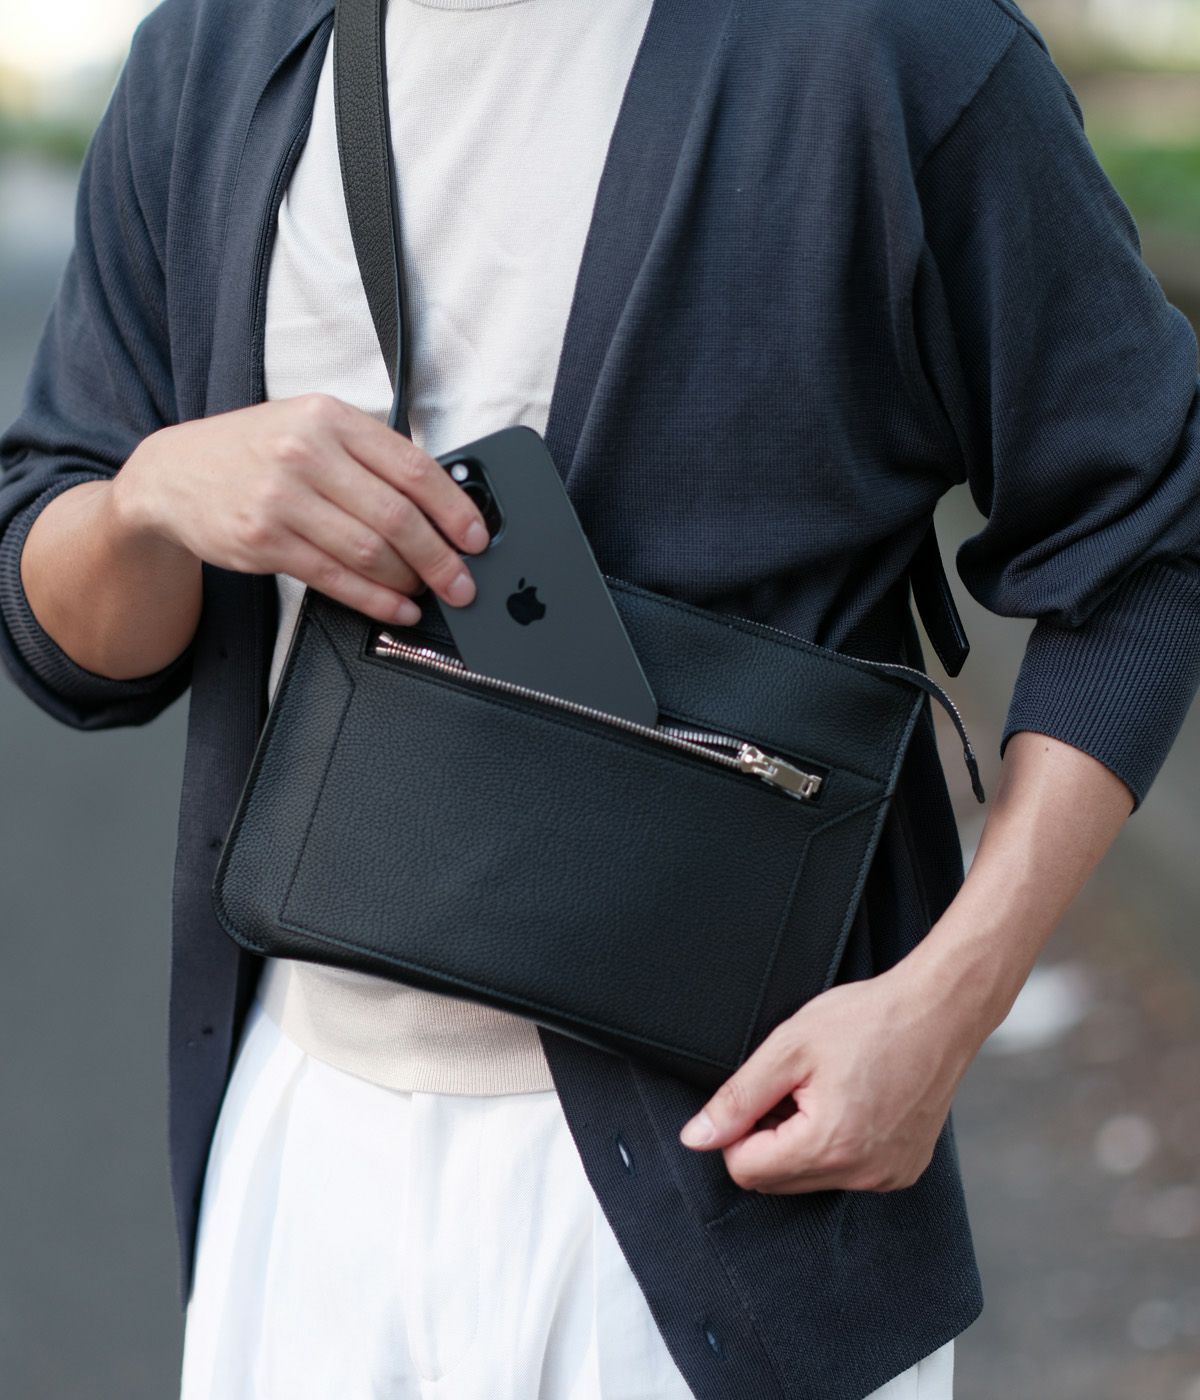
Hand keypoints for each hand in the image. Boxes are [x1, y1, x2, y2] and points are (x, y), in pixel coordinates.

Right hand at [113, 392, 488, 624]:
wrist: (171, 475)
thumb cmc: (254, 451)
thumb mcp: (309, 426)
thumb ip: (367, 454)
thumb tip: (440, 501)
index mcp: (328, 418)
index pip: (411, 467)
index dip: (454, 509)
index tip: (476, 537)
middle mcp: (304, 453)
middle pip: (396, 517)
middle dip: (441, 558)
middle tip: (463, 582)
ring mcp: (281, 499)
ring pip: (368, 552)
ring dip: (409, 582)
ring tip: (429, 593)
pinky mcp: (263, 541)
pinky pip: (335, 579)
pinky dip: (375, 600)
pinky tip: (396, 608)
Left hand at [677, 960, 987, 1193]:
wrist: (939, 1011)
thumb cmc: (869, 1020)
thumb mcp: (788, 1047)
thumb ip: (738, 1098)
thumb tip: (696, 1138)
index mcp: (828, 1146)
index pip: (746, 1170)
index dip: (739, 1131)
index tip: (762, 1094)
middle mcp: (861, 1174)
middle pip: (776, 1181)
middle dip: (770, 1138)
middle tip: (794, 1088)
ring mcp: (887, 1177)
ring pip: (810, 1179)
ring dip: (802, 1143)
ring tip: (825, 1091)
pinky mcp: (904, 1171)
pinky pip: (847, 1173)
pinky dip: (836, 1146)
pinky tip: (852, 1103)